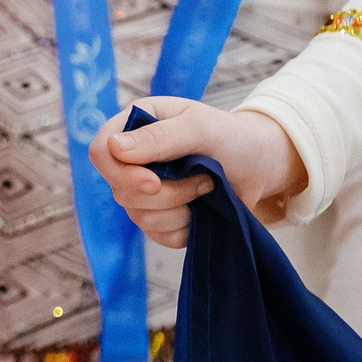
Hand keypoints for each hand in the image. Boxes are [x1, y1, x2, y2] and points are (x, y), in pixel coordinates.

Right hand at [88, 96, 306, 246]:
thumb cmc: (231, 137)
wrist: (260, 165)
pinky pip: (157, 235)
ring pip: (138, 216)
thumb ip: (158, 137)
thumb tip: (114, 148)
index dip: (120, 172)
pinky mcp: (159, 218)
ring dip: (180, 208)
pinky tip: (202, 209)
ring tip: (206, 187)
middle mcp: (132, 159)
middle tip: (202, 177)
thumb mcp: (199, 127)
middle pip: (119, 190)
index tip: (153, 182)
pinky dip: (184, 226)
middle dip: (166, 193)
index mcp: (133, 126)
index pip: (101, 151)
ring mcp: (142, 191)